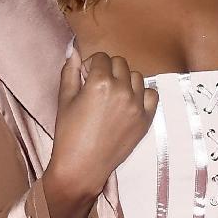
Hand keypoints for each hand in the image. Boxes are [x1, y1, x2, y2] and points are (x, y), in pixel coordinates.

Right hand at [42, 52, 159, 207]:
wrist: (82, 167)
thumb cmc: (68, 134)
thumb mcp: (64, 99)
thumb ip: (70, 71)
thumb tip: (74, 50)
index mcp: (100, 82)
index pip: (101, 57)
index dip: (91, 65)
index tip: (85, 76)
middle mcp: (122, 90)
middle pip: (120, 63)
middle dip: (108, 69)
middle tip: (98, 86)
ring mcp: (137, 105)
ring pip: (136, 76)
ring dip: (125, 80)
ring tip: (113, 95)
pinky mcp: (145, 120)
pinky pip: (152, 95)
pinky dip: (142, 94)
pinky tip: (129, 102)